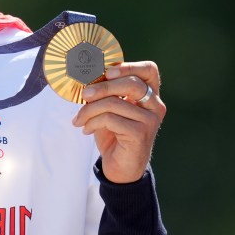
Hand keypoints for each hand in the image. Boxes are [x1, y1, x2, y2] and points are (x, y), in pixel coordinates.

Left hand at [71, 61, 165, 183]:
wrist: (120, 167)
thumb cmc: (114, 134)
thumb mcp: (111, 109)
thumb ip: (107, 92)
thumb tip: (89, 77)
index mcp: (151, 95)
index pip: (149, 70)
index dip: (129, 66)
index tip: (107, 72)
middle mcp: (155, 106)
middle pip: (131, 83)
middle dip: (102, 87)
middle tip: (84, 94)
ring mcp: (150, 120)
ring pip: (114, 103)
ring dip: (89, 110)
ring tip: (79, 119)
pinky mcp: (140, 134)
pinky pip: (110, 119)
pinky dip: (92, 122)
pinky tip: (86, 129)